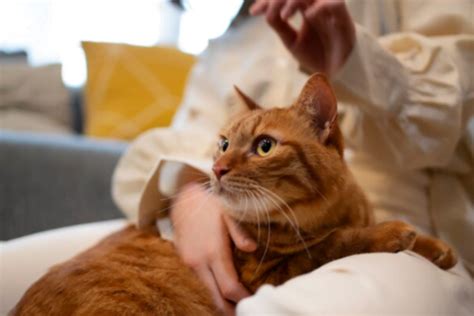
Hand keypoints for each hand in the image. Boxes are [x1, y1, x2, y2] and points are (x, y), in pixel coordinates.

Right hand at [170, 182, 256, 314]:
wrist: (183, 199)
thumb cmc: (210, 204)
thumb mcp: (229, 212)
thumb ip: (240, 232)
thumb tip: (252, 249)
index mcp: (213, 252)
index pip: (229, 287)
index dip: (243, 298)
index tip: (255, 300)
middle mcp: (198, 262)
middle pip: (216, 298)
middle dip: (231, 309)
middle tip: (246, 311)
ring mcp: (189, 264)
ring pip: (207, 291)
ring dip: (221, 300)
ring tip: (237, 303)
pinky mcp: (184, 262)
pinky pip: (200, 282)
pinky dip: (212, 289)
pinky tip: (223, 288)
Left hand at [250, 0, 355, 76]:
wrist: (338, 72)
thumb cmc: (317, 55)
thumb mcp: (292, 41)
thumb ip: (280, 27)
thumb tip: (266, 13)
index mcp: (304, 8)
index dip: (268, 1)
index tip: (253, 12)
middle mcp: (316, 5)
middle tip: (265, 10)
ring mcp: (329, 10)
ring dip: (295, 0)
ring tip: (284, 16)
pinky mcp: (343, 18)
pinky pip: (334, 3)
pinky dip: (320, 7)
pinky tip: (308, 15)